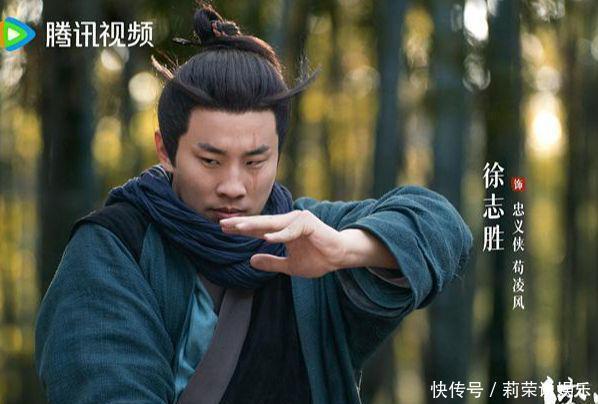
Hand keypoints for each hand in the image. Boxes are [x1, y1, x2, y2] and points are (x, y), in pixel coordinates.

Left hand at [219, 210, 346, 277]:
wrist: (340, 257)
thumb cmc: (318, 259)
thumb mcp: (289, 266)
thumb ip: (271, 262)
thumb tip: (251, 261)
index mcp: (282, 231)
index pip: (258, 229)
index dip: (242, 229)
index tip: (224, 229)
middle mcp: (288, 222)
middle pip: (261, 223)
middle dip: (242, 224)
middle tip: (223, 224)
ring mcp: (298, 220)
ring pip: (273, 224)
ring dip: (255, 225)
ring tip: (238, 228)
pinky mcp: (309, 223)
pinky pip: (291, 230)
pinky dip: (280, 234)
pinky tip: (266, 238)